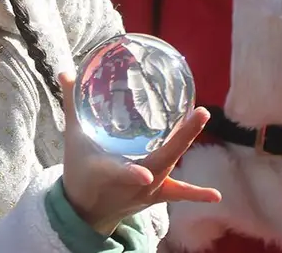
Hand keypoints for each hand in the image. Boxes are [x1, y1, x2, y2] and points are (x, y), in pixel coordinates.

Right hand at [58, 71, 219, 236]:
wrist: (88, 209)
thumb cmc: (80, 169)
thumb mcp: (73, 139)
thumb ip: (72, 105)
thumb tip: (66, 72)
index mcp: (105, 172)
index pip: (118, 172)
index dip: (131, 174)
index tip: (146, 176)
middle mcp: (131, 184)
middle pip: (160, 161)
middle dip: (181, 140)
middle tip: (199, 113)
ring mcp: (146, 190)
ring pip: (171, 169)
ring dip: (186, 144)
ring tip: (201, 118)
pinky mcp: (156, 194)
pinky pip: (179, 193)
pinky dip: (197, 194)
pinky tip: (216, 195)